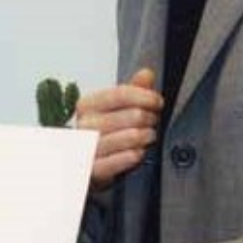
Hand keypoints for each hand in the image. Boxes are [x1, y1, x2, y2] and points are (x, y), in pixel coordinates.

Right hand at [74, 68, 162, 189]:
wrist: (84, 166)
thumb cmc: (102, 136)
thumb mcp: (114, 110)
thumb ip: (132, 91)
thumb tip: (146, 73)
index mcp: (88, 105)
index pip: (122, 93)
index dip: (146, 97)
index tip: (158, 102)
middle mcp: (85, 124)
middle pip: (133, 115)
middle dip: (150, 119)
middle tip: (152, 123)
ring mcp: (88, 147)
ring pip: (131, 137)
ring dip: (146, 137)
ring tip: (147, 137)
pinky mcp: (93, 169)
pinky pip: (122, 159)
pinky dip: (135, 155)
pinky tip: (137, 153)